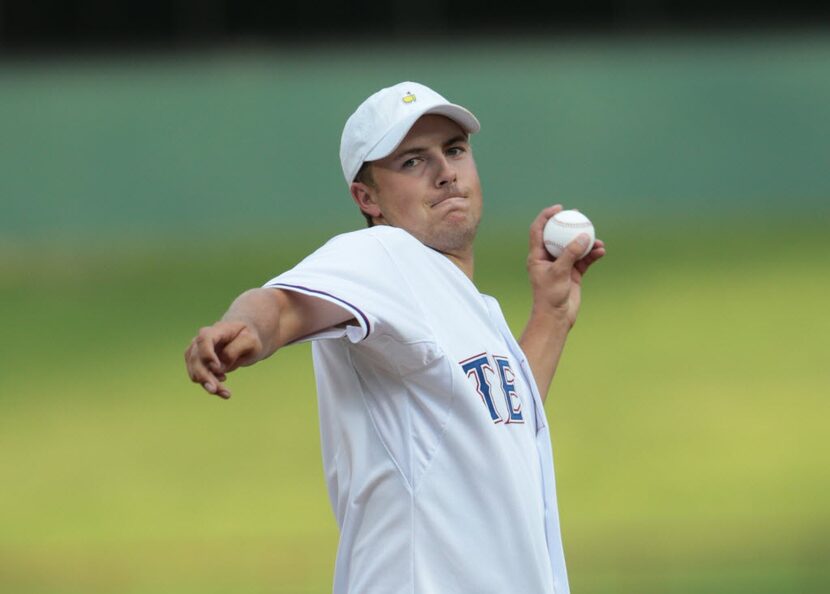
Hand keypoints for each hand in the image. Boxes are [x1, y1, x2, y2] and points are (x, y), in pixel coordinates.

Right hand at [184, 320, 263, 398]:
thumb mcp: (251, 341)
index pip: (204, 339)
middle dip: (205, 376)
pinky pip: (198, 378)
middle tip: (217, 390)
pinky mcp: (196, 364)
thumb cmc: (247, 338)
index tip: (216, 368)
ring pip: (195, 371)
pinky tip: (224, 391)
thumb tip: (219, 367)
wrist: (242, 339)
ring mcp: (195, 352)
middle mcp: (200, 340)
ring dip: (208, 384)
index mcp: (216, 330)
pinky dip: (210, 386)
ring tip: (226, 393)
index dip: (207, 354)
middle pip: (196, 359)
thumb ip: (235, 350)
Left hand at [527, 204, 605, 327]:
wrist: (557, 317)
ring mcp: (561, 265)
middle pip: (557, 235)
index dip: (546, 216)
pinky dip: (592, 255)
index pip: (538, 230)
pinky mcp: (573, 274)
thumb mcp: (559, 272)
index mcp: (537, 256)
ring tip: (596, 239)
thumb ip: (571, 254)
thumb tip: (584, 236)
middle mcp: (548, 258)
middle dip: (568, 224)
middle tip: (579, 215)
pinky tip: (601, 251)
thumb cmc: (550, 296)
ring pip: (574, 247)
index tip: (560, 208)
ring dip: (585, 242)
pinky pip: (583, 260)